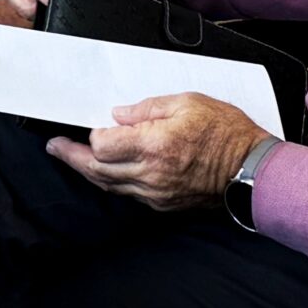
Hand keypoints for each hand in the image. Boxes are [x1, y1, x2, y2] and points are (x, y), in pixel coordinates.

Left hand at [45, 92, 267, 210]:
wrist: (252, 169)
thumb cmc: (225, 131)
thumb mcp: (188, 102)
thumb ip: (147, 108)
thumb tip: (118, 115)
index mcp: (154, 144)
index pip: (102, 145)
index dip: (94, 134)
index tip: (96, 124)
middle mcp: (150, 173)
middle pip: (97, 170)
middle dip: (71, 157)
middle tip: (54, 146)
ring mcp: (156, 193)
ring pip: (109, 186)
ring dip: (88, 172)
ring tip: (72, 158)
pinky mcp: (164, 204)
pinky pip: (128, 194)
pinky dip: (112, 182)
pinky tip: (106, 171)